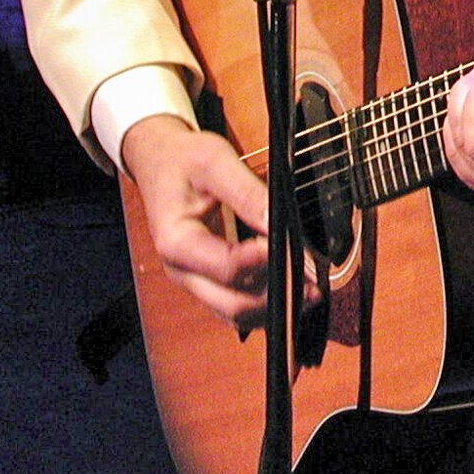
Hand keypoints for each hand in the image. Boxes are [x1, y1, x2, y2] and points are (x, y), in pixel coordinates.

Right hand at [121, 114, 314, 333]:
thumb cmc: (183, 159)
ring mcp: (194, 280)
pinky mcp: (207, 280)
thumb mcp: (215, 163)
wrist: (159, 161)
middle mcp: (182, 271)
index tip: (297, 249)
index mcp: (177, 242)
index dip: (267, 261)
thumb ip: (247, 194)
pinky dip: (265, 302)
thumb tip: (281, 224)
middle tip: (314, 283)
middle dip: (276, 297)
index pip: (229, 267)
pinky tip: (291, 289)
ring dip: (275, 307)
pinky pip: (237, 304)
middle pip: (233, 305)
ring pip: (237, 313)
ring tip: (310, 291)